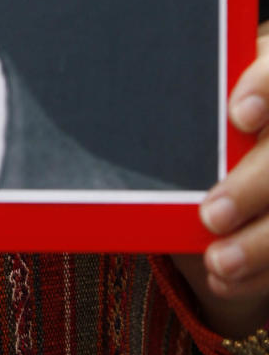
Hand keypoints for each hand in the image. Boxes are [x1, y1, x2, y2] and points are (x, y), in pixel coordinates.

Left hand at [174, 24, 268, 336]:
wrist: (206, 167)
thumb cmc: (176, 122)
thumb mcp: (169, 103)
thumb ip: (161, 99)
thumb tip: (103, 91)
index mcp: (257, 75)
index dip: (264, 89)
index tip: (239, 116)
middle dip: (252, 186)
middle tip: (209, 215)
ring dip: (259, 243)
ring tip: (216, 263)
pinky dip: (257, 272)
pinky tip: (223, 279)